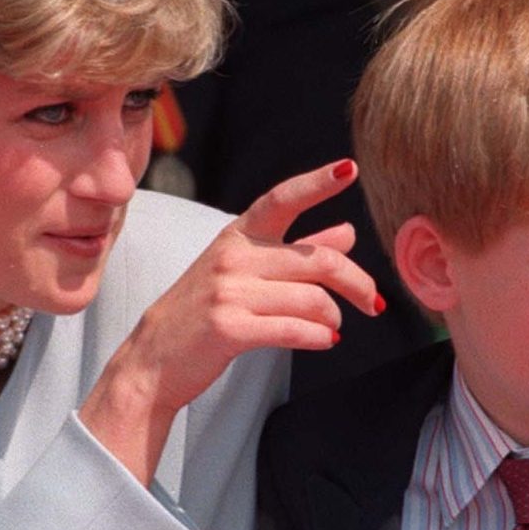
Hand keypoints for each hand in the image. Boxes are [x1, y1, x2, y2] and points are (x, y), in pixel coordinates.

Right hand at [79, 159, 382, 481]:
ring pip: (312, 298)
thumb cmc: (203, 311)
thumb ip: (298, 250)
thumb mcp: (244, 271)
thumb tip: (347, 232)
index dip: (317, 183)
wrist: (154, 359)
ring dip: (333, 317)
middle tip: (374, 302)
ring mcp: (228, 291)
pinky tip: (325, 341)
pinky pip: (295, 329)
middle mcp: (233, 256)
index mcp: (238, 235)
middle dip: (356, 282)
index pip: (282, 199)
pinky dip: (319, 337)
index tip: (349, 170)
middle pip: (318, 259)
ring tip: (333, 327)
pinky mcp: (229, 328)